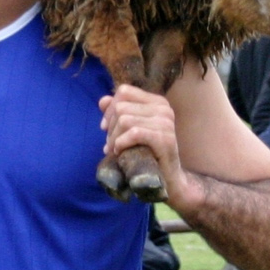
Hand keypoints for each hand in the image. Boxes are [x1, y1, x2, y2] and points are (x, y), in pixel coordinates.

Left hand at [99, 86, 191, 204]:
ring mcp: (166, 123)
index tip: (105, 127)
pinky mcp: (165, 138)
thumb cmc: (145, 151)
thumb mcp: (129, 129)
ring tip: (115, 150)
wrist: (166, 177)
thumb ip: (117, 112)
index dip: (109, 108)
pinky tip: (120, 152)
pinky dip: (121, 143)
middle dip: (110, 128)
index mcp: (157, 102)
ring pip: (124, 120)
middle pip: (121, 107)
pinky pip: (134, 133)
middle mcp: (164, 109)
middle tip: (110, 144)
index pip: (124, 92)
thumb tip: (103, 101)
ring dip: (113, 138)